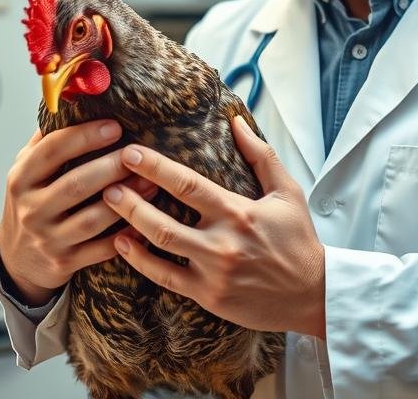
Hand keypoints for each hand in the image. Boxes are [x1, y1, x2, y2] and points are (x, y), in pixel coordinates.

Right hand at [0, 120, 158, 305]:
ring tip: (152, 182)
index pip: (52, 151)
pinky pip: (101, 250)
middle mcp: (31, 209)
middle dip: (112, 166)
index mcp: (21, 178)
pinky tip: (147, 220)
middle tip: (139, 153)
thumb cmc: (32, 200)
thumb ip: (47, 139)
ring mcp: (47, 238)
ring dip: (127, 200)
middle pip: (77, 184)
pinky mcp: (64, 263)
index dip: (85, 136)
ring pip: (92, 218)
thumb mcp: (27, 170)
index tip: (116, 126)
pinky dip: (126, 236)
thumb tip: (75, 96)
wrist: (17, 259)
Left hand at [103, 116, 325, 337]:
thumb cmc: (298, 239)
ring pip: (159, 247)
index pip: (187, 184)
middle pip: (163, 219)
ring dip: (130, 224)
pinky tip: (122, 243)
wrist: (312, 294)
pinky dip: (140, 260)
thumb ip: (260, 155)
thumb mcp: (287, 191)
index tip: (130, 152)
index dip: (155, 167)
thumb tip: (236, 121)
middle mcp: (221, 242)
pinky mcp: (208, 295)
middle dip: (130, 197)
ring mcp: (212, 272)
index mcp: (238, 211)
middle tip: (106, 178)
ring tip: (106, 205)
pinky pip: (165, 277)